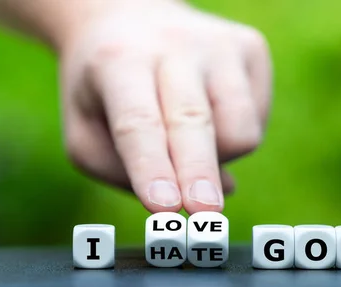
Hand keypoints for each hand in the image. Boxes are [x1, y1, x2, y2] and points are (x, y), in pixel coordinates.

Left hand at [58, 0, 271, 213]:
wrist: (127, 17)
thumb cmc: (104, 87)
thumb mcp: (84, 129)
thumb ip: (125, 172)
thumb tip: (211, 192)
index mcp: (119, 61)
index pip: (137, 123)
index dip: (151, 168)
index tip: (164, 207)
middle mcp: (174, 45)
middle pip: (193, 121)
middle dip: (198, 172)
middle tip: (205, 214)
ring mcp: (219, 44)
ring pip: (240, 128)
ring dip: (219, 157)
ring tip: (190, 142)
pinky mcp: (251, 47)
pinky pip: (257, 119)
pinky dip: (234, 137)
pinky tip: (211, 114)